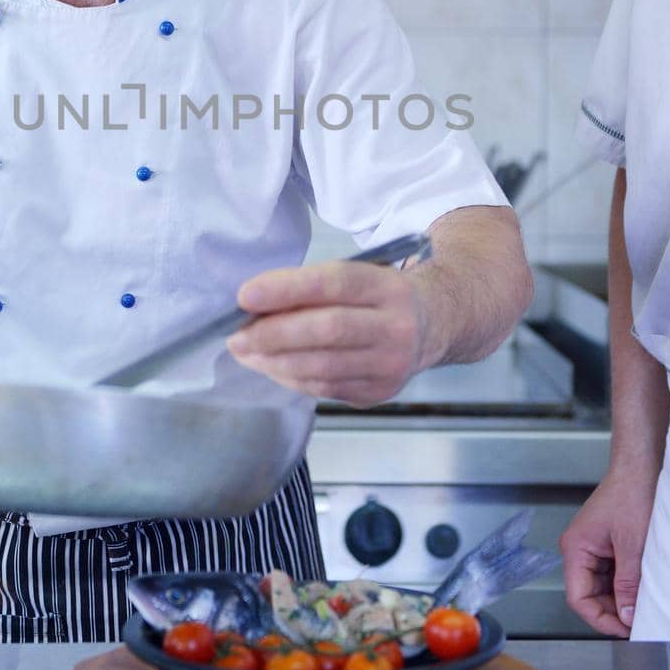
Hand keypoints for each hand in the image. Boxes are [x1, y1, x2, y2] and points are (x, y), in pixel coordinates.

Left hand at [227, 258, 423, 405]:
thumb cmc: (378, 296)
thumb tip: (254, 307)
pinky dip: (292, 378)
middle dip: (274, 335)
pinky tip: (272, 367)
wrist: (432, 325)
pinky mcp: (379, 393)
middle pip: (327, 330)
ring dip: (275, 362)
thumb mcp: (357, 276)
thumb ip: (312, 288)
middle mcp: (395, 326)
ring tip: (246, 353)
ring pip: (323, 367)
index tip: (245, 296)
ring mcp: (390, 364)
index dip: (286, 290)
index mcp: (386, 287)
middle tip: (236, 336)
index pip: (333, 284)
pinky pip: (325, 388)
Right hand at [560, 467, 658, 637]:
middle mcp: (579, 550)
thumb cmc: (633, 494)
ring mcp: (593, 548)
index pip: (578, 598)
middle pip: (589, 595)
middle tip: (641, 623)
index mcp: (575, 549)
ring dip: (623, 598)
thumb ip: (628, 584)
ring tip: (646, 605)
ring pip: (603, 587)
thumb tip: (628, 617)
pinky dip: (628, 584)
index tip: (626, 630)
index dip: (600, 619)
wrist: (642, 466)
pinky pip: (613, 574)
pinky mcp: (607, 544)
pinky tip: (645, 588)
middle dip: (614, 610)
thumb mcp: (633, 546)